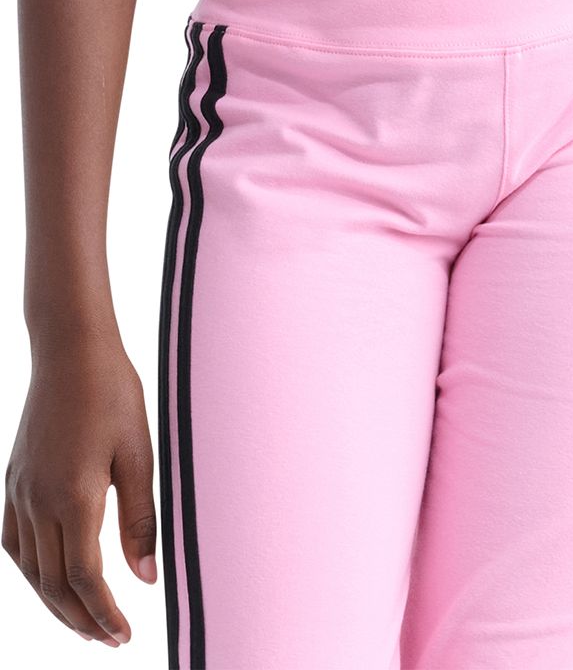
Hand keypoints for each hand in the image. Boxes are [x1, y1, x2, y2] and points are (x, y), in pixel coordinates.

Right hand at [2, 329, 157, 644]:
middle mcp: (39, 499)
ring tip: (84, 622)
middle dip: (82, 619)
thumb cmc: (112, 392)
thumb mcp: (140, 453)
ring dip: (55, 603)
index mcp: (75, 495)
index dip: (104, 614)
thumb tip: (146, 578)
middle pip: (54, 583)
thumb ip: (141, 519)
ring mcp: (20, 491)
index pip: (84, 578)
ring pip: (30, 569)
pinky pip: (14, 541)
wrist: (70, 347)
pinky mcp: (13, 480)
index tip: (125, 635)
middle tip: (110, 639)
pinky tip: (49, 579)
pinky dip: (31, 571)